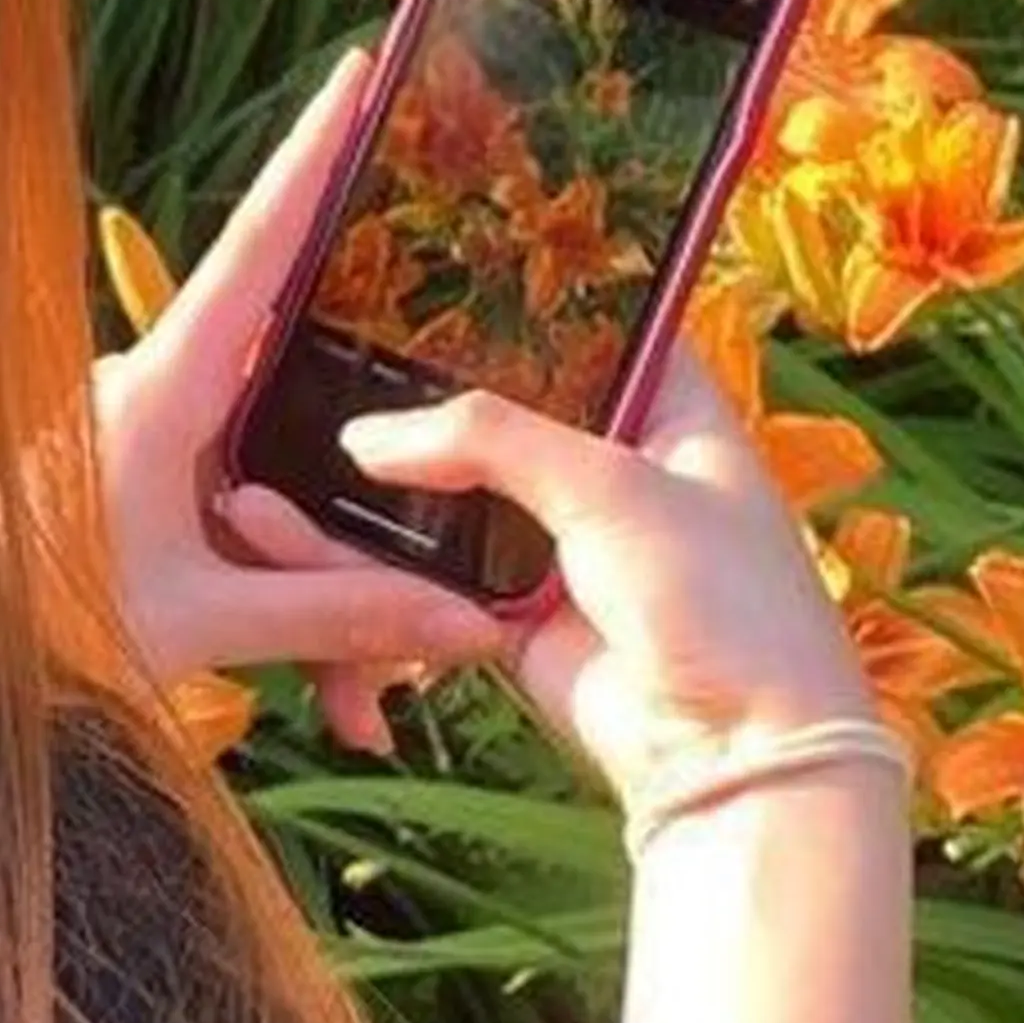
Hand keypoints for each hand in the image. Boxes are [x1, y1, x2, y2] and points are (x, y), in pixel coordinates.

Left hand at [93, 52, 502, 749]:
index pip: (259, 245)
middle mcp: (152, 391)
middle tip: (419, 605)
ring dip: (321, 584)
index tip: (361, 72)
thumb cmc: (39, 633)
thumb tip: (464, 617)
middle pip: (301, 400)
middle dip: (365, 510)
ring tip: (354, 701)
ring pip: (277, 475)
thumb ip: (334, 613)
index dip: (316, 155)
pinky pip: (241, 513)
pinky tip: (325, 691)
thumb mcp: (202, 626)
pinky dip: (282, 594)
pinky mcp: (142, 480)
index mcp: (159, 388)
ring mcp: (147, 435)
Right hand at [333, 344, 876, 829]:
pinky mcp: (518, 614)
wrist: (731, 757)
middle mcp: (616, 468)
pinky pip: (436, 574)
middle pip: (502, 411)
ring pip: (457, 497)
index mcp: (671, 410)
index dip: (518, 298)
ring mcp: (564, 542)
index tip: (424, 265)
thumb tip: (365, 437)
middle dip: (422, 400)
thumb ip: (486, 438)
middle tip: (327, 357)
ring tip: (292, 458)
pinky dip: (385, 564)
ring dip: (389, 491)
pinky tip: (314, 534)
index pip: (592, 324)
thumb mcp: (609, 483)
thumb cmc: (719, 599)